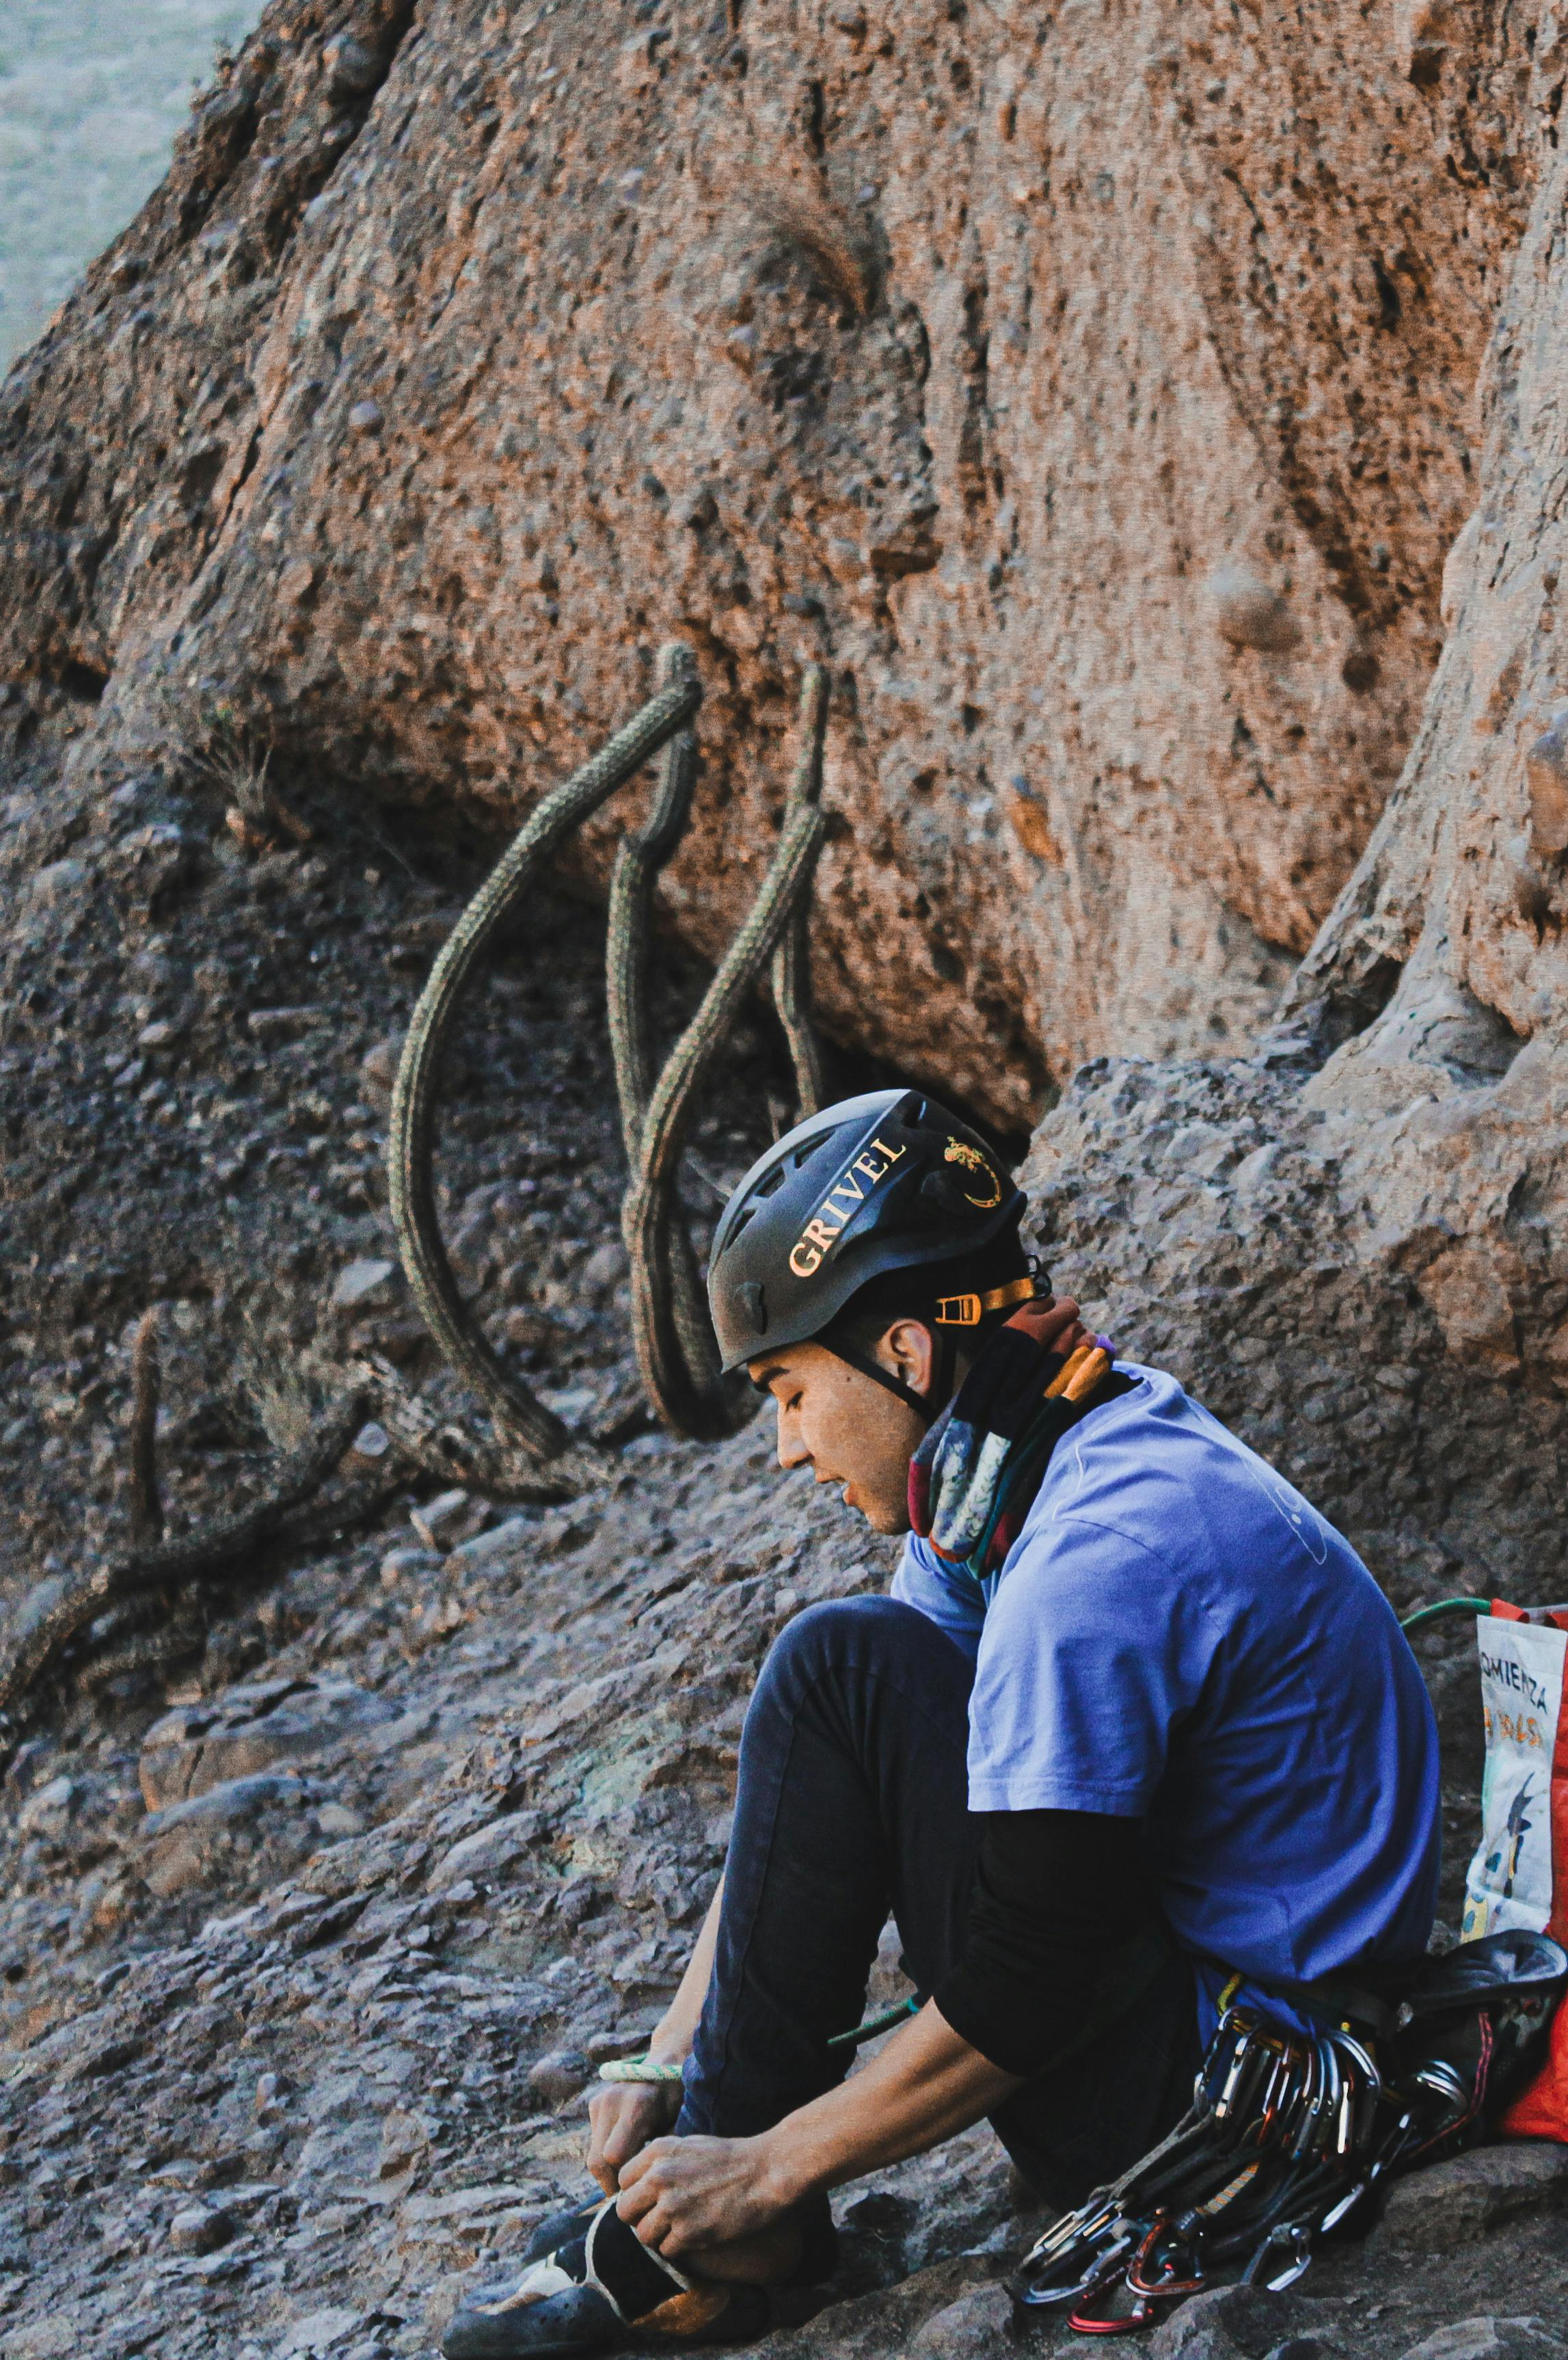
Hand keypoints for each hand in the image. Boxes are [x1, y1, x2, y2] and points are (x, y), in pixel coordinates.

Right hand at [586, 2079, 681, 2194]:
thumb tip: (650, 2191)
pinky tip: (625, 2156)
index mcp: (637, 2106)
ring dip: (606, 2171)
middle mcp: (613, 2101)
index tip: (637, 2192)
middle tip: (628, 2195)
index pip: (615, 2157)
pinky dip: (605, 2155)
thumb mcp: (678, 2125)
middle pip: (597, 2160)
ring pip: (592, 2154)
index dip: (624, 2180)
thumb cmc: (679, 2098)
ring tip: (627, 2178)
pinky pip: (594, 2142)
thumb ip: (661, 2154)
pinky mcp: (594, 2103)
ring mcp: (600, 2101)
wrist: (666, 2064)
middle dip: (610, 2183)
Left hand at [614, 2132, 791, 2258]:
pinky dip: (679, 2248)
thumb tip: (640, 2183)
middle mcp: (659, 2177)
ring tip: (680, 2229)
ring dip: (660, 2237)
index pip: (623, 2181)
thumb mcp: (689, 2146)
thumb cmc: (731, 2159)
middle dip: (641, 2218)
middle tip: (661, 2219)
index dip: (637, 2193)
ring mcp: (672, 2205)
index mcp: (658, 2151)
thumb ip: (661, 2162)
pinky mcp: (688, 2232)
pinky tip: (696, 2236)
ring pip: (643, 2235)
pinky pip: (666, 2250)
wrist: (766, 2172)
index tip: (652, 2199)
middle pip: (625, 2211)